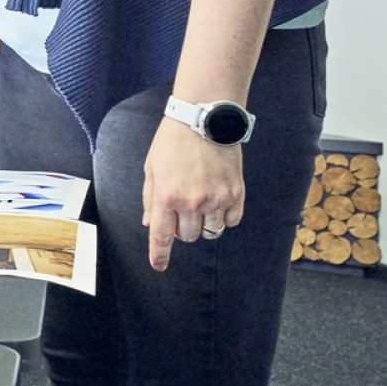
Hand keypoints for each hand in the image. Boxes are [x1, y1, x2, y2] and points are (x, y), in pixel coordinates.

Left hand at [142, 117, 244, 270]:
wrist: (204, 119)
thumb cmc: (173, 142)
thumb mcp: (152, 168)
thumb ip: (150, 198)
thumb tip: (149, 223)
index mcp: (166, 197)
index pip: (162, 236)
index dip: (159, 255)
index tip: (159, 266)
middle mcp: (192, 202)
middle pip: (188, 237)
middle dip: (182, 230)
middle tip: (182, 210)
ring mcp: (216, 199)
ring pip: (211, 232)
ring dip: (203, 224)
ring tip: (201, 204)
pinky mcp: (236, 193)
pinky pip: (232, 221)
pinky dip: (225, 218)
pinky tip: (218, 202)